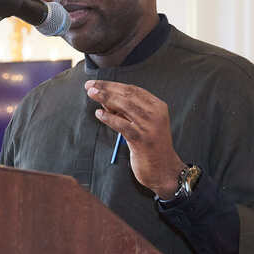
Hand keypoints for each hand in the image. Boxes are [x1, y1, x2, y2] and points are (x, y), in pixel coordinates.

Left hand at [84, 80, 184, 198]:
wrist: (164, 170)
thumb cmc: (150, 146)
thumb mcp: (140, 124)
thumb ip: (125, 111)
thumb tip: (104, 98)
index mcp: (158, 106)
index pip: (133, 90)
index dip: (113, 85)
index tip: (97, 83)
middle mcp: (156, 114)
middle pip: (128, 95)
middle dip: (107, 88)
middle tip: (90, 86)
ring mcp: (150, 126)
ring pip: (125, 106)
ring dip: (106, 98)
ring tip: (92, 94)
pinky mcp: (142, 140)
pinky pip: (122, 125)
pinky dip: (109, 118)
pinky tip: (99, 114)